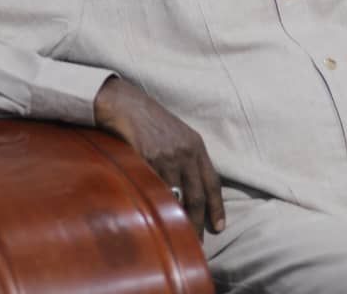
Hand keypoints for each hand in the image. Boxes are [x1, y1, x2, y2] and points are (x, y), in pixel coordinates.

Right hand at [93, 77, 225, 236]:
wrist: (127, 104)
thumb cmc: (151, 121)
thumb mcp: (177, 135)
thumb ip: (186, 158)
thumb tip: (189, 188)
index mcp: (196, 146)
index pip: (213, 182)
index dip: (217, 207)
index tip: (220, 227)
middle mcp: (186, 153)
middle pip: (196, 196)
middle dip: (197, 222)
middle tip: (197, 243)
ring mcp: (166, 157)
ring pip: (176, 197)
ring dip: (176, 219)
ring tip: (176, 236)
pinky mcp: (147, 160)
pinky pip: (154, 189)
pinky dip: (156, 206)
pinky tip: (155, 218)